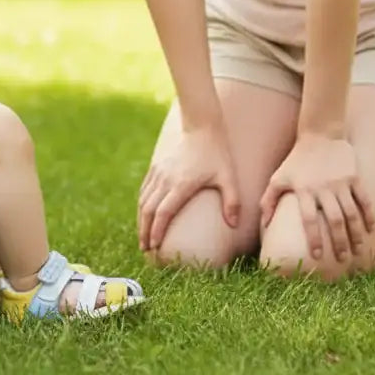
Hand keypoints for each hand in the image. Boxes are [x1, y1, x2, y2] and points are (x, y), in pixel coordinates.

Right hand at [138, 125, 239, 251]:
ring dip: (141, 220)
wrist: (200, 125)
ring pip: (143, 200)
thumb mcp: (228, 176)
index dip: (157, 231)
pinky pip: (144, 189)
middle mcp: (166, 179)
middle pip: (148, 210)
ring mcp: (159, 172)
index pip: (164, 212)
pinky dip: (142, 204)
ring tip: (143, 238)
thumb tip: (234, 224)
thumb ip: (232, 200)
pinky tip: (144, 215)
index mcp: (181, 184)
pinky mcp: (156, 166)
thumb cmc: (217, 152)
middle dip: (145, 231)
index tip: (154, 246)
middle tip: (145, 249)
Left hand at [259, 134, 374, 262]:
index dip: (314, 238)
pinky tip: (370, 229)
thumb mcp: (279, 177)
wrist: (319, 134)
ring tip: (358, 251)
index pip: (309, 219)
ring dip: (355, 234)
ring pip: (351, 213)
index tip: (318, 255)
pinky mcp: (354, 176)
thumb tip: (264, 224)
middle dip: (339, 242)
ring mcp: (341, 182)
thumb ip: (269, 200)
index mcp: (304, 189)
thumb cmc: (296, 160)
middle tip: (343, 259)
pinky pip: (364, 199)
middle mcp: (323, 188)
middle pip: (334, 220)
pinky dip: (368, 215)